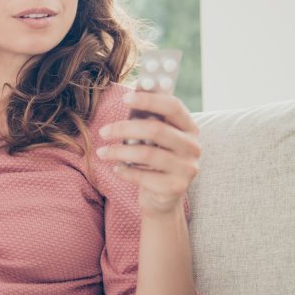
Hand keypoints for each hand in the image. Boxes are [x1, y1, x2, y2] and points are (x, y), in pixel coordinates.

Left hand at [95, 92, 200, 216]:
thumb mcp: (155, 140)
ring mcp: (187, 168)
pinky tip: (116, 168)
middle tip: (103, 132)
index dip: (149, 100)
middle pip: (156, 129)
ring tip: (101, 152)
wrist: (165, 197)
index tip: (124, 98)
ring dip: (119, 151)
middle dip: (124, 128)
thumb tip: (128, 98)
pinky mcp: (176, 187)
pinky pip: (143, 176)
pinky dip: (125, 171)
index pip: (173, 107)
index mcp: (189, 128)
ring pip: (146, 154)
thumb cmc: (155, 160)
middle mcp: (192, 147)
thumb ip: (147, 120)